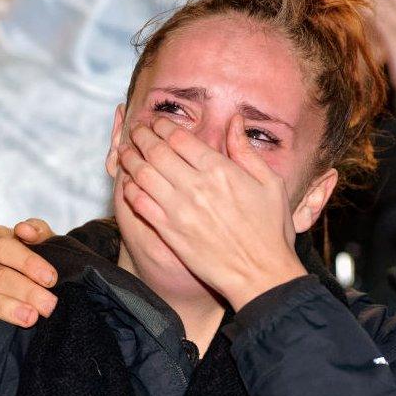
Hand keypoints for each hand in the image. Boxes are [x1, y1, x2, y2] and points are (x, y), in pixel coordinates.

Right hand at [0, 218, 57, 326]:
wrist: (20, 281)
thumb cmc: (31, 262)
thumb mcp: (41, 242)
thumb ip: (39, 232)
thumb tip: (24, 230)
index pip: (4, 246)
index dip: (29, 262)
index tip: (51, 278)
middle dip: (25, 291)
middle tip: (48, 306)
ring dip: (2, 307)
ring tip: (29, 318)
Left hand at [118, 116, 307, 310]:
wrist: (261, 274)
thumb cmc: (270, 230)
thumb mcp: (270, 183)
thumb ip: (246, 151)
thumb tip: (234, 121)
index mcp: (220, 170)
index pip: (179, 138)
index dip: (162, 126)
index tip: (156, 122)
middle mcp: (196, 186)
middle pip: (156, 151)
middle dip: (141, 136)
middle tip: (135, 130)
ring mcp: (180, 210)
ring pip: (143, 175)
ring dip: (130, 159)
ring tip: (124, 151)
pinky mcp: (169, 232)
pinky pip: (141, 204)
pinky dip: (131, 189)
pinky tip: (128, 182)